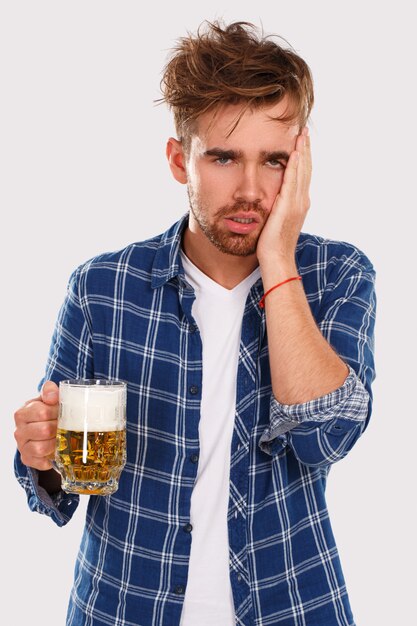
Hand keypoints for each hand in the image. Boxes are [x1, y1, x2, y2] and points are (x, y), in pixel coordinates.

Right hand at [14, 381, 59, 470]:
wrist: (41, 427)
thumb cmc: (46, 411)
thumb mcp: (47, 398)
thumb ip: (49, 391)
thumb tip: (52, 396)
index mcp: (22, 413)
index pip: (42, 412)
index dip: (57, 412)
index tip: (62, 412)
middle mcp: (18, 431)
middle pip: (44, 430)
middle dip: (58, 428)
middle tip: (65, 425)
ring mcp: (22, 446)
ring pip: (41, 448)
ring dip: (55, 443)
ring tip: (62, 437)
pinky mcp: (27, 459)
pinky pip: (40, 462)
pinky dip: (50, 459)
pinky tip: (56, 452)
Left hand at [257, 126, 311, 264]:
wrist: (277, 260)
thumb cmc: (273, 245)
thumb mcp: (277, 221)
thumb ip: (278, 208)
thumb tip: (273, 200)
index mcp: (299, 204)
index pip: (303, 175)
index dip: (303, 158)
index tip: (301, 142)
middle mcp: (302, 201)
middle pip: (306, 169)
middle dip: (305, 149)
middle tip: (304, 130)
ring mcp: (297, 204)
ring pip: (302, 172)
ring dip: (302, 152)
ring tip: (301, 134)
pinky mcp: (288, 207)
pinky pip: (292, 182)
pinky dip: (294, 167)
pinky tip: (293, 153)